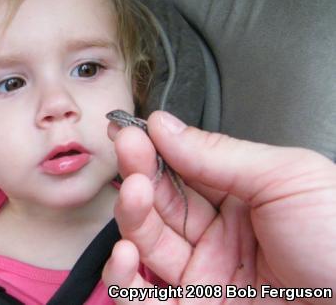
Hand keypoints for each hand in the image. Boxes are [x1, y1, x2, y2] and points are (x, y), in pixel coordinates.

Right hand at [102, 111, 335, 303]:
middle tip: (128, 153)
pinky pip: (145, 300)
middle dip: (139, 174)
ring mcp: (203, 276)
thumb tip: (167, 127)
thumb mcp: (289, 180)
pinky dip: (125, 280)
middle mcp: (217, 236)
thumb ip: (222, 154)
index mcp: (240, 200)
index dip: (153, 149)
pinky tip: (126, 255)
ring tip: (136, 195)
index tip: (132, 132)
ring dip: (130, 218)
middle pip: (159, 203)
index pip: (182, 169)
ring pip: (145, 244)